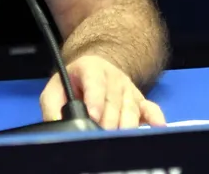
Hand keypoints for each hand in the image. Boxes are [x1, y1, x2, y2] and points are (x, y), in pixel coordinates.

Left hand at [39, 55, 165, 129]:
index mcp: (90, 68)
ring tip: (116, 139)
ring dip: (124, 127)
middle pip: (114, 102)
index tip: (93, 115)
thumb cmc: (73, 83)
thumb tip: (56, 127)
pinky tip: (156, 127)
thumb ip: (52, 107)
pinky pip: (151, 109)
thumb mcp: (55, 89)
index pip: (95, 82)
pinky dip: (154, 119)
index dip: (95, 99)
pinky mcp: (140, 100)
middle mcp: (113, 77)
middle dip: (107, 122)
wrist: (93, 70)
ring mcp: (128, 88)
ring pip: (130, 109)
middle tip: (100, 135)